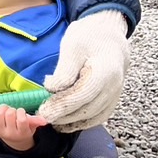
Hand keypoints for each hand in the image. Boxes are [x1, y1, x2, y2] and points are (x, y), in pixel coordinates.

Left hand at [0, 103, 46, 151]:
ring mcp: (0, 131)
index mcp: (22, 133)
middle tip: (14, 111)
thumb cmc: (24, 129)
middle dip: (12, 109)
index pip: (21, 120)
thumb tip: (44, 121)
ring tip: (6, 109)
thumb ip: (36, 121)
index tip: (21, 111)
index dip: (21, 112)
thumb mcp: (32, 126)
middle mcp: (10, 133)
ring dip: (3, 107)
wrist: (14, 139)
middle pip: (9, 115)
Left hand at [40, 10, 129, 131]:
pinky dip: (82, 122)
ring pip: (93, 116)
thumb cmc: (89, 37)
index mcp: (105, 70)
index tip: (44, 111)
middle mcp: (113, 86)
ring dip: (71, 121)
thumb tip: (51, 89)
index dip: (62, 105)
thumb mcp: (72, 46)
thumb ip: (64, 71)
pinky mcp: (112, 99)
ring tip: (51, 119)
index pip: (82, 95)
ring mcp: (115, 94)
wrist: (109, 34)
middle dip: (63, 116)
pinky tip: (65, 122)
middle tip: (42, 116)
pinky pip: (98, 116)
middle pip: (87, 109)